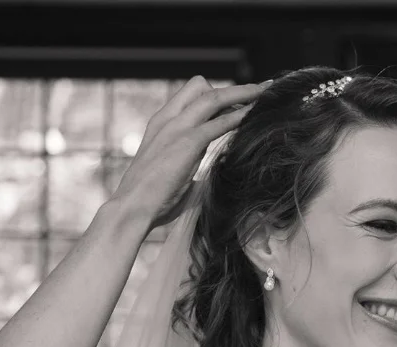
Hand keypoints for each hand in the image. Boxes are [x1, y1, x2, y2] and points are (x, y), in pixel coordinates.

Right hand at [112, 77, 270, 229]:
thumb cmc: (149, 201)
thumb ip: (189, 166)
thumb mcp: (170, 173)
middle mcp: (167, 119)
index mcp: (160, 125)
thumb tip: (210, 177)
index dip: (214, 95)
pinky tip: (255, 116)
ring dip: (242, 93)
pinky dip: (241, 115)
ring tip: (265, 93)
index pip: (189, 96)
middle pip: (200, 86)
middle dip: (230, 89)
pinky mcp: (187, 142)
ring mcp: (176, 128)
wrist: (130, 209)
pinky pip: (221, 121)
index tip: (237, 99)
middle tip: (257, 93)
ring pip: (214, 96)